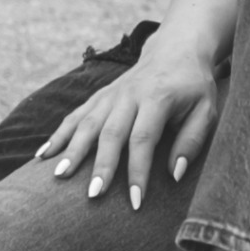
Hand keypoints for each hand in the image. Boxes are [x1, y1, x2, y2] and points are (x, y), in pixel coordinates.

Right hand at [35, 39, 222, 207]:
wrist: (176, 49)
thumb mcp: (206, 110)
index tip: (135, 201)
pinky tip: (43, 156)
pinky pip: (75, 116)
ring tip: (58, 176)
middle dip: (100, 166)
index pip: (144, 139)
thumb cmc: (193, 86)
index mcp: (158, 98)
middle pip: (110, 132)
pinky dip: (58, 135)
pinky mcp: (99, 96)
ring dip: (71, 150)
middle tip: (92, 195)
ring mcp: (111, 94)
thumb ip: (192, 140)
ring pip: (87, 123)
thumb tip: (175, 174)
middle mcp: (130, 95)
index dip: (138, 171)